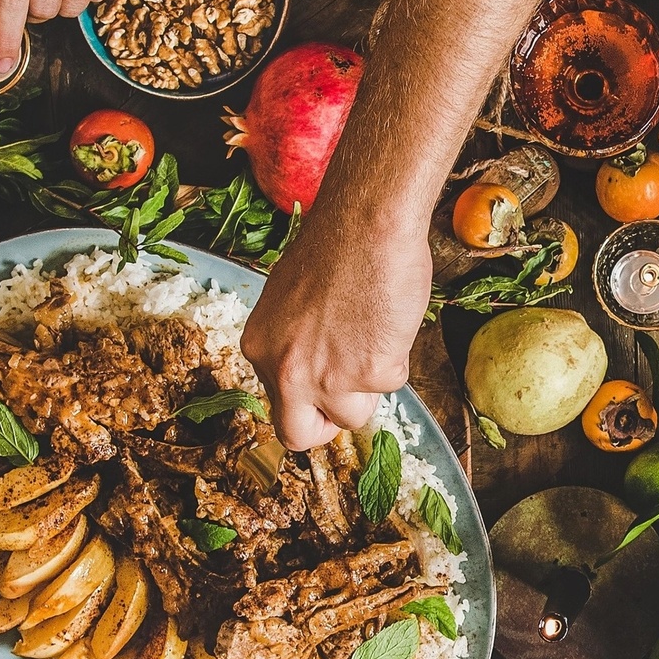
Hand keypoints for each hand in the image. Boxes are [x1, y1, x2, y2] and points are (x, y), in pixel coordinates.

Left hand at [241, 217, 429, 449]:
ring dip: (370, 385)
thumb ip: (295, 343)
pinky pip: (392, 383)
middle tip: (346, 401)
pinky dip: (397, 356)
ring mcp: (328, 377)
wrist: (366, 223)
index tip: (323, 394)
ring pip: (354, 415)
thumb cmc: (335, 246)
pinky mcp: (371, 373)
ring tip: (375, 336)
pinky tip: (389, 320)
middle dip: (325, 426)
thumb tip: (315, 367)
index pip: (278, 406)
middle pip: (298, 436)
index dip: (305, 403)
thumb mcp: (290, 302)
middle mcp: (286, 371)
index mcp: (261, 349)